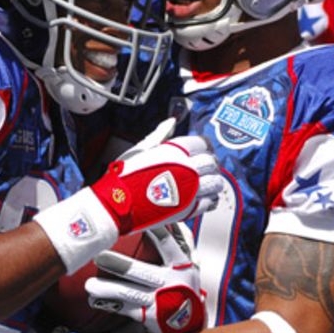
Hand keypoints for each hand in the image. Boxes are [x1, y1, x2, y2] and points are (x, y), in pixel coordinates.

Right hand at [33, 128, 218, 273]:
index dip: (203, 146)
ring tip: (204, 183)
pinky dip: (209, 199)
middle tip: (203, 167)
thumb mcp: (140, 149)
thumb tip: (170, 122)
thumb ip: (159, 135)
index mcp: (175, 151)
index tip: (202, 150)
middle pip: (211, 163)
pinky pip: (210, 202)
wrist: (117, 205)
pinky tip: (202, 197)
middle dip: (209, 164)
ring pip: (216, 183)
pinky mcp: (189, 209)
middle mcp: (186, 169)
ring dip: (212, 181)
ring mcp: (189, 190)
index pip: (202, 143)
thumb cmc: (124, 178)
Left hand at [85, 224, 206, 332]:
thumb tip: (171, 215)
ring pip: (130, 295)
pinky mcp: (150, 317)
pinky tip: (93, 300)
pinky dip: (109, 305)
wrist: (192, 321)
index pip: (168, 245)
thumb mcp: (188, 262)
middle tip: (98, 256)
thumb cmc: (183, 284)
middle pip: (143, 273)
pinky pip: (127, 311)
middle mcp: (171, 284)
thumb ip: (180, 240)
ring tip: (89, 285)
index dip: (156, 233)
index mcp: (181, 266)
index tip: (141, 224)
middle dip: (120, 265)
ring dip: (108, 290)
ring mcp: (160, 302)